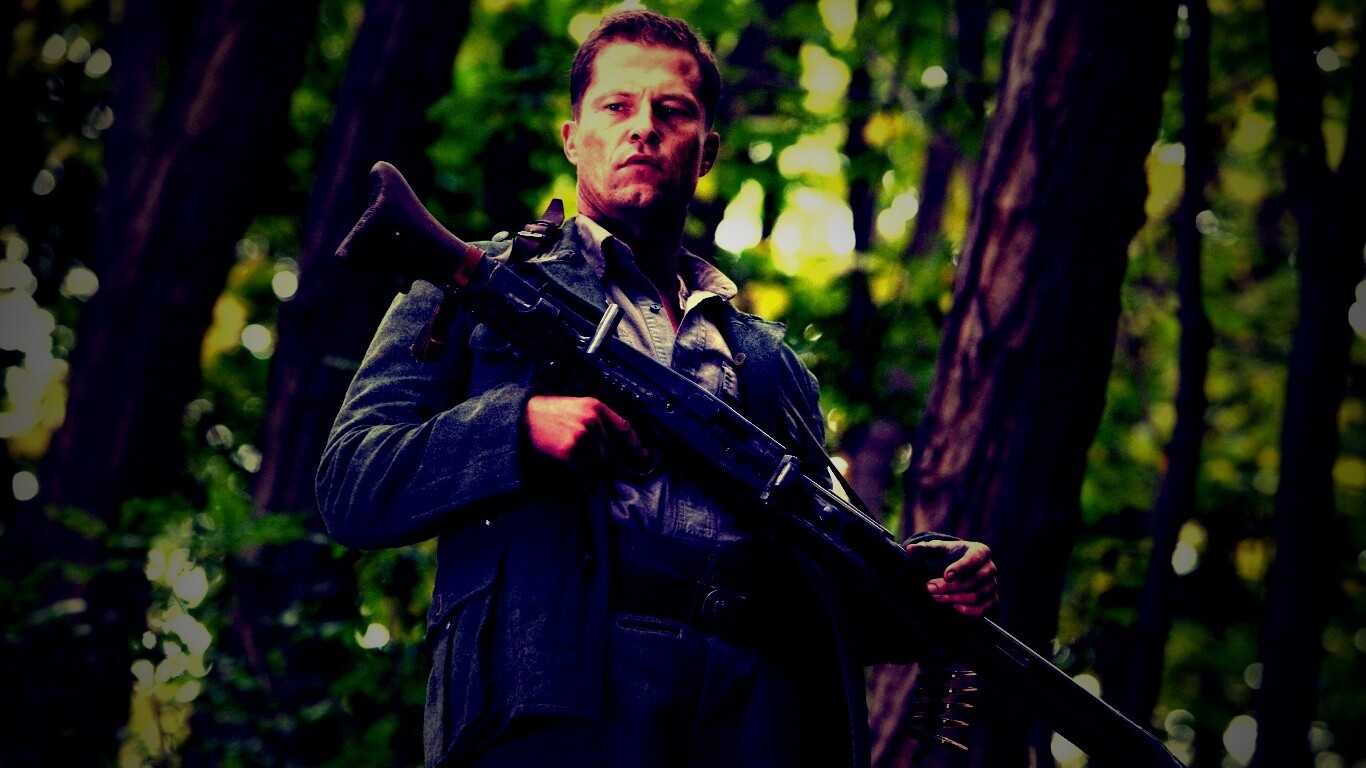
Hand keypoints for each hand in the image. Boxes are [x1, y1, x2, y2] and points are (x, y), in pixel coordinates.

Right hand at [524, 395, 646, 470]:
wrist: (519, 419)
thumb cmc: (546, 415)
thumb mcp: (575, 408)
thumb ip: (597, 422)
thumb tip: (614, 447)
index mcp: (595, 406)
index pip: (625, 428)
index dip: (637, 446)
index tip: (645, 458)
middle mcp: (591, 420)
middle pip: (609, 453)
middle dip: (598, 459)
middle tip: (578, 454)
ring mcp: (581, 435)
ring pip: (596, 464)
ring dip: (584, 465)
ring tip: (566, 453)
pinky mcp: (570, 450)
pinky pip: (580, 470)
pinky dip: (572, 471)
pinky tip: (560, 459)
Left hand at [906, 539, 998, 617]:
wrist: (961, 567)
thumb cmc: (950, 556)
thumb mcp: (939, 549)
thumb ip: (925, 549)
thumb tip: (909, 549)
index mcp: (980, 551)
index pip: (973, 560)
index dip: (960, 569)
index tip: (945, 576)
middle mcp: (990, 568)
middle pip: (973, 582)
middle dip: (949, 587)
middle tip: (930, 587)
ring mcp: (992, 585)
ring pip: (976, 597)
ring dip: (953, 599)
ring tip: (936, 596)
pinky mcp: (992, 600)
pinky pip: (982, 610)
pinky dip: (966, 610)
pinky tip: (952, 606)